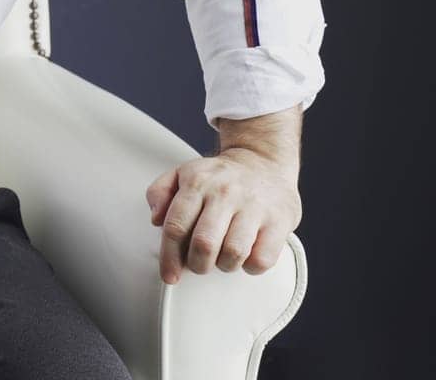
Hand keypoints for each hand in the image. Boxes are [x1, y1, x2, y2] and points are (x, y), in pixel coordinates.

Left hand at [145, 106, 303, 283]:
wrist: (264, 160)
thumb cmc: (217, 177)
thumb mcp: (183, 173)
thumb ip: (160, 192)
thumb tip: (156, 220)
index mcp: (197, 181)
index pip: (176, 226)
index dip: (169, 257)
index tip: (169, 276)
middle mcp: (225, 192)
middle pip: (204, 245)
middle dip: (197, 265)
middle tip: (200, 264)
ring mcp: (254, 205)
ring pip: (233, 254)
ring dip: (224, 266)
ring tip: (224, 257)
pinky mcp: (279, 219)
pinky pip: (261, 259)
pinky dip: (250, 266)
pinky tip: (247, 255)